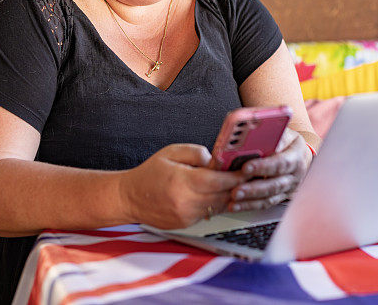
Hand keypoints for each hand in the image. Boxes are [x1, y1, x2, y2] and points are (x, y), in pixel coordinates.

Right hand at [121, 144, 244, 228]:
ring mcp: (185, 216)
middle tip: (248, 175)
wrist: (129, 197)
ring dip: (229, 195)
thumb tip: (218, 160)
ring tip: (235, 183)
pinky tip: (216, 193)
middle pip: (222, 195)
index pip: (218, 181)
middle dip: (237, 185)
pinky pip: (208, 212)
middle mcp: (185, 202)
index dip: (236, 176)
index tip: (248, 169)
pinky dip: (216, 202)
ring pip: (218, 206)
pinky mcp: (186, 224)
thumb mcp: (172, 152)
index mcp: (182, 181)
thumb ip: (197, 153)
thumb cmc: (150, 172)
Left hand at [228, 129, 312, 211]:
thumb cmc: (286, 140)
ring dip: (250, 200)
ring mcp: (288, 187)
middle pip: (275, 184)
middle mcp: (295, 174)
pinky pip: (265, 203)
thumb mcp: (281, 132)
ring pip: (270, 197)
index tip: (246, 167)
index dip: (263, 166)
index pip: (281, 162)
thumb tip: (249, 138)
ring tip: (234, 199)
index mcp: (296, 155)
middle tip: (236, 190)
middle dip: (254, 188)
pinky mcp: (280, 196)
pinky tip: (236, 205)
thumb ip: (268, 136)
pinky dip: (250, 205)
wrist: (299, 153)